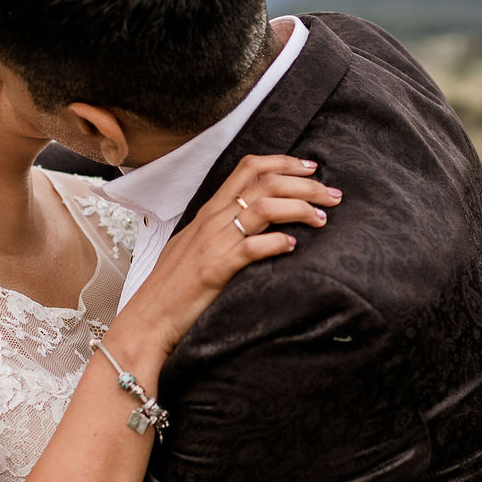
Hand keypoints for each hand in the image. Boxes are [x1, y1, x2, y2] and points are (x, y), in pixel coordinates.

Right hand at [107, 154, 339, 363]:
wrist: (148, 319)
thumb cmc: (174, 287)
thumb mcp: (197, 246)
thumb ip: (222, 229)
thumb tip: (256, 223)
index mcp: (210, 211)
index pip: (249, 168)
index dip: (284, 162)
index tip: (311, 168)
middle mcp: (213, 220)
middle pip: (265, 182)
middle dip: (306, 184)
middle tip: (332, 195)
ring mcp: (214, 243)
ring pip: (264, 207)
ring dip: (300, 209)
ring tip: (322, 219)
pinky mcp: (216, 270)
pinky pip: (252, 247)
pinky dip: (277, 242)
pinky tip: (293, 246)